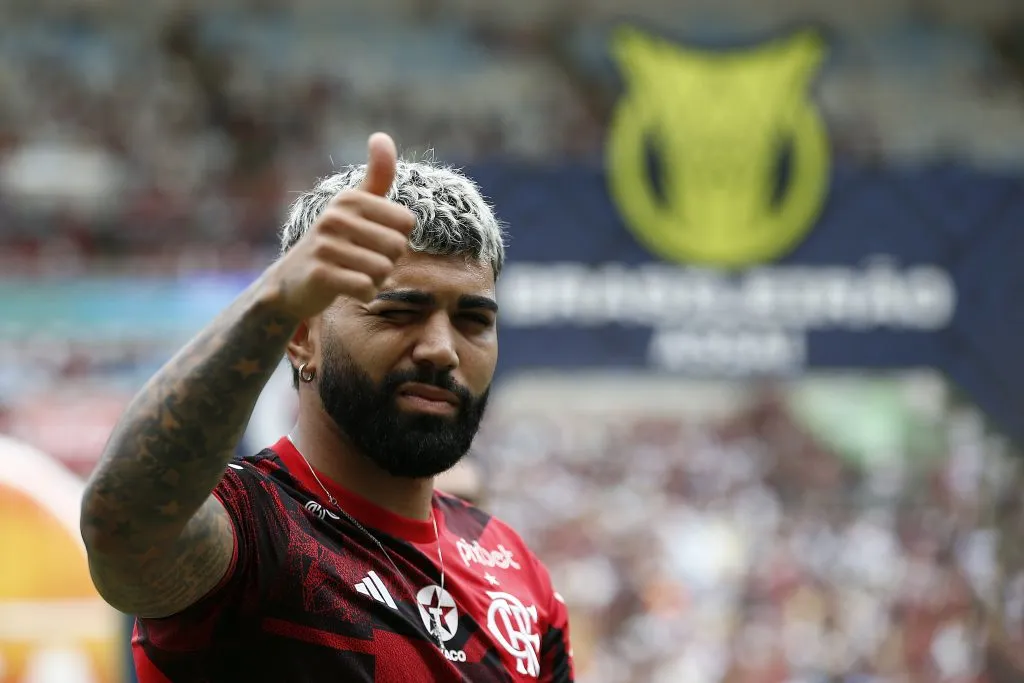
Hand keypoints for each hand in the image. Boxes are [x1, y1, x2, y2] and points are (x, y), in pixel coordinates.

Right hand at [262, 132, 414, 318]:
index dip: (397, 239)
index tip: (373, 241)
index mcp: (350, 199)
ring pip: (383, 270)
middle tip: (363, 262)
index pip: (407, 223)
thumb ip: (376, 176)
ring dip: (376, 280)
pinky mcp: (319, 274)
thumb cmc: (335, 242)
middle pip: (397, 247)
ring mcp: (325, 245)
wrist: (292, 282)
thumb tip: (382, 136)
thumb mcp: (355, 207)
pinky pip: (366, 288)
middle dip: (388, 262)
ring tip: (355, 274)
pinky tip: (348, 289)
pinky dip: (365, 294)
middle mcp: (335, 217)